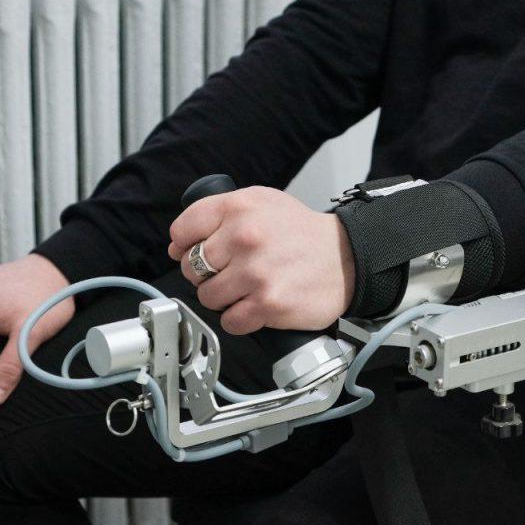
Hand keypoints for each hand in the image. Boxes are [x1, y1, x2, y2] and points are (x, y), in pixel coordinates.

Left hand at [168, 187, 354, 334]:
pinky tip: (257, 306)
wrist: (347, 258)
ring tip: (247, 288)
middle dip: (207, 274)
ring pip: (207, 296)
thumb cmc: (302, 234)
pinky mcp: (267, 303)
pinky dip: (241, 318)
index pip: (184, 230)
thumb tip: (178, 246)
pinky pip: (230, 321)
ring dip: (224, 298)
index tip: (195, 252)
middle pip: (191, 267)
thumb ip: (219, 215)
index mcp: (239, 207)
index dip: (185, 245)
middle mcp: (244, 237)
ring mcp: (255, 272)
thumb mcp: (262, 203)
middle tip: (231, 272)